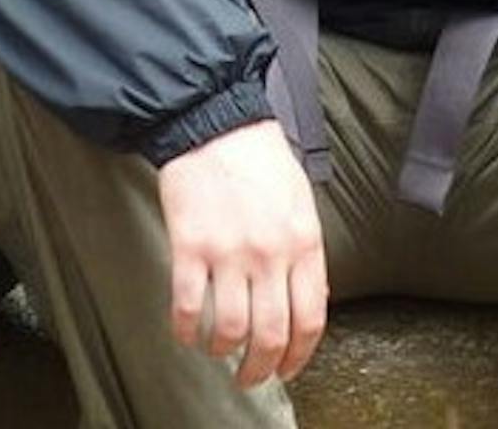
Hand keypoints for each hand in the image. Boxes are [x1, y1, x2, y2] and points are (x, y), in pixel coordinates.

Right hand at [157, 119, 327, 388]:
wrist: (214, 122)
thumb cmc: (259, 159)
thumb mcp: (301, 204)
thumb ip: (307, 255)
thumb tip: (309, 301)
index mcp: (303, 243)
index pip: (310, 320)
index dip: (298, 356)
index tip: (286, 369)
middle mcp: (269, 253)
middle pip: (270, 335)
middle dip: (260, 368)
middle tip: (250, 376)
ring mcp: (229, 252)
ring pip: (229, 329)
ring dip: (222, 351)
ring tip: (217, 351)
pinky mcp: (190, 246)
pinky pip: (189, 307)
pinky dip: (187, 330)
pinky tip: (187, 332)